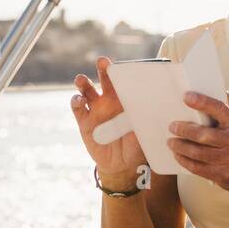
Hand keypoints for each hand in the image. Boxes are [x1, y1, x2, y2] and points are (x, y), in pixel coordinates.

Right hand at [71, 56, 146, 185]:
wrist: (121, 166)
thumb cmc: (136, 147)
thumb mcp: (143, 134)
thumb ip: (145, 122)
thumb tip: (152, 111)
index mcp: (126, 100)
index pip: (124, 81)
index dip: (122, 71)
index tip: (123, 64)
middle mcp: (109, 101)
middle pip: (104, 78)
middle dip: (103, 68)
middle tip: (102, 62)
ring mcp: (95, 110)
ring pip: (86, 90)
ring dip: (83, 82)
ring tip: (81, 80)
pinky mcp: (84, 121)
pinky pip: (78, 108)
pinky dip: (76, 101)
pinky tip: (78, 100)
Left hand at [167, 90, 228, 195]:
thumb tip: (215, 87)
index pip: (219, 109)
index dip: (202, 102)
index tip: (186, 96)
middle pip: (204, 135)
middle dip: (184, 130)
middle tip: (172, 126)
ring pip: (198, 153)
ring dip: (180, 147)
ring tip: (171, 141)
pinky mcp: (222, 175)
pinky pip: (198, 168)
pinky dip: (184, 161)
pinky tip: (178, 155)